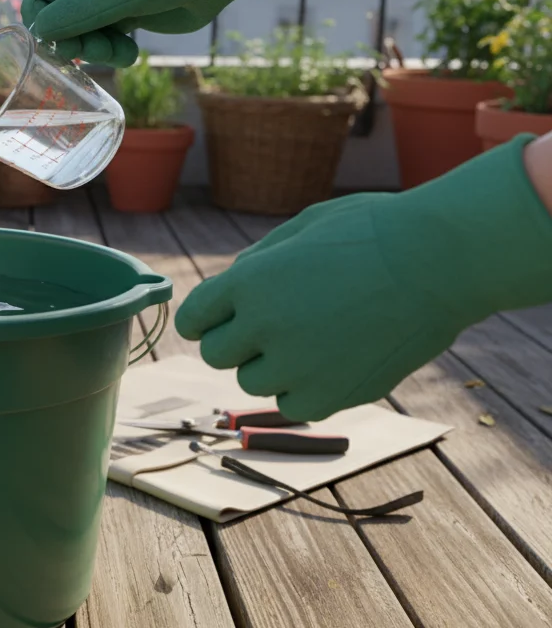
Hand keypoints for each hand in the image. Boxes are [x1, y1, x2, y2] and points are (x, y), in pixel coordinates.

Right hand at [20, 0, 324, 66]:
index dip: (45, 31)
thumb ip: (77, 12)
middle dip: (77, 46)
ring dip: (99, 53)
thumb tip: (40, 33)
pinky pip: (109, 43)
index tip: (68, 47)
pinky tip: (134, 52)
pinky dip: (117, 54)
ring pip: (85, 39)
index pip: (37, 6)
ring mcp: (110, 1)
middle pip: (60, 27)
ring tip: (124, 53)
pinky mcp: (131, 15)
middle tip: (102, 51)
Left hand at [174, 136, 551, 420]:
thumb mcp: (303, 228)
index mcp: (249, 281)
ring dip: (270, 366)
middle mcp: (264, 327)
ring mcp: (298, 365)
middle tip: (270, 328)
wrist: (441, 260)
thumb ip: (257, 262)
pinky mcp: (333, 395)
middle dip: (235, 342)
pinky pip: (291, 406)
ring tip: (310, 339)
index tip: (220, 318)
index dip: (205, 318)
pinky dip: (302, 390)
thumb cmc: (374, 232)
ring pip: (251, 383)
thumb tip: (229, 288)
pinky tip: (328, 362)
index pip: (193, 318)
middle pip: (216, 355)